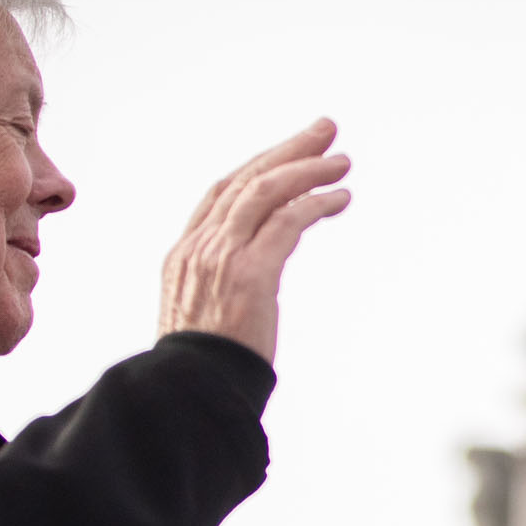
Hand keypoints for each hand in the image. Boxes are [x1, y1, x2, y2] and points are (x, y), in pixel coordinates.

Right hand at [159, 119, 351, 362]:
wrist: (190, 394)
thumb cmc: (204, 363)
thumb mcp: (201, 310)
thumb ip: (220, 279)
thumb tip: (252, 269)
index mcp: (183, 253)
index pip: (222, 192)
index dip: (260, 164)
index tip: (290, 150)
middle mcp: (198, 248)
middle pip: (246, 180)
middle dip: (288, 150)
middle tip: (326, 130)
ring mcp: (221, 258)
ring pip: (266, 192)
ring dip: (307, 170)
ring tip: (342, 162)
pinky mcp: (250, 274)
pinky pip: (287, 222)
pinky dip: (315, 204)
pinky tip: (340, 198)